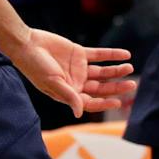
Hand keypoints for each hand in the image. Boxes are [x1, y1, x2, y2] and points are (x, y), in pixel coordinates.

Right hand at [8, 28, 134, 116]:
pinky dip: (112, 55)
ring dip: (116, 70)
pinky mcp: (79, 53)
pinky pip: (99, 55)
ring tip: (129, 68)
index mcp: (69, 93)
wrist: (27, 44)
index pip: (91, 102)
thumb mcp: (52, 82)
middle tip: (131, 85)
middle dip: (116, 87)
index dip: (104, 103)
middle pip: (101, 87)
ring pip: (102, 72)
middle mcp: (76, 83)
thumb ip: (68, 96)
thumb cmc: (35, 67)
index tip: (118, 102)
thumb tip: (79, 114)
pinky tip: (125, 54)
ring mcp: (78, 68)